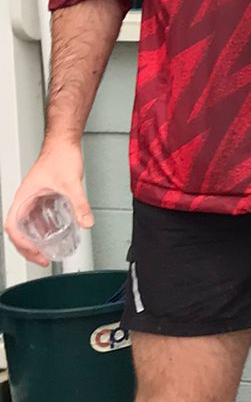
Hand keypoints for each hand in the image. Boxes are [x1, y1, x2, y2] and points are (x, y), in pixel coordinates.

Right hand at [4, 140, 92, 265]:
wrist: (64, 143)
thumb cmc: (59, 156)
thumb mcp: (70, 184)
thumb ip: (79, 204)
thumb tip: (86, 222)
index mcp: (23, 197)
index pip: (12, 227)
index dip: (21, 244)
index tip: (35, 254)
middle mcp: (25, 199)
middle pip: (18, 230)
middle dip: (27, 248)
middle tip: (42, 259)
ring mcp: (33, 198)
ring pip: (27, 225)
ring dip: (34, 240)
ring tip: (47, 252)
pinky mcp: (42, 196)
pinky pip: (38, 217)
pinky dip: (42, 229)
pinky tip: (54, 234)